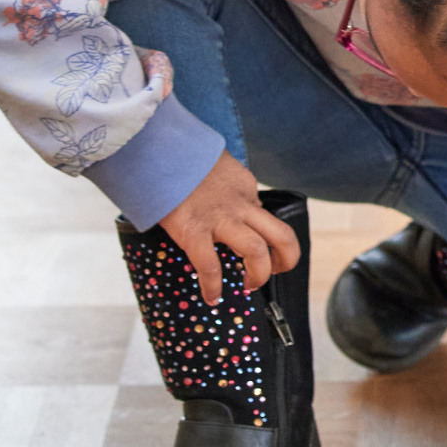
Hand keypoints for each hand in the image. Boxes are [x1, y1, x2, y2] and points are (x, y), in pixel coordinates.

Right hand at [157, 152, 302, 302]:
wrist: (159, 149)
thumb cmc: (183, 158)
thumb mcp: (218, 168)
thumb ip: (229, 187)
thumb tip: (234, 203)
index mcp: (245, 188)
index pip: (265, 215)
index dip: (264, 235)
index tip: (259, 248)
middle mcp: (241, 204)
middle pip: (282, 235)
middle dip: (287, 258)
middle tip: (276, 271)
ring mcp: (220, 219)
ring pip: (256, 251)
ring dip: (260, 274)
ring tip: (249, 285)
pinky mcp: (194, 231)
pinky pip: (210, 265)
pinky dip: (213, 286)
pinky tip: (212, 297)